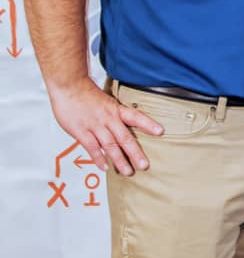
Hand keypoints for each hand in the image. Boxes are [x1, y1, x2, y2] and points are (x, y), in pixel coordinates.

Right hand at [46, 77, 162, 175]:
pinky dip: (99, 158)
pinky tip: (105, 167)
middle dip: (135, 153)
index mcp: (116, 109)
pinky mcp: (81, 131)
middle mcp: (108, 118)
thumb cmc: (86, 94)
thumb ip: (114, 114)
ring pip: (110, 145)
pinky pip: (92, 147)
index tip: (160, 132)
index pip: (136, 117)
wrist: (69, 86)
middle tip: (144, 165)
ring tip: (128, 171)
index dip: (148, 124)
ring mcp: (95, 126)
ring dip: (119, 160)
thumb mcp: (106, 101)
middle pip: (125, 137)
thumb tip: (123, 126)